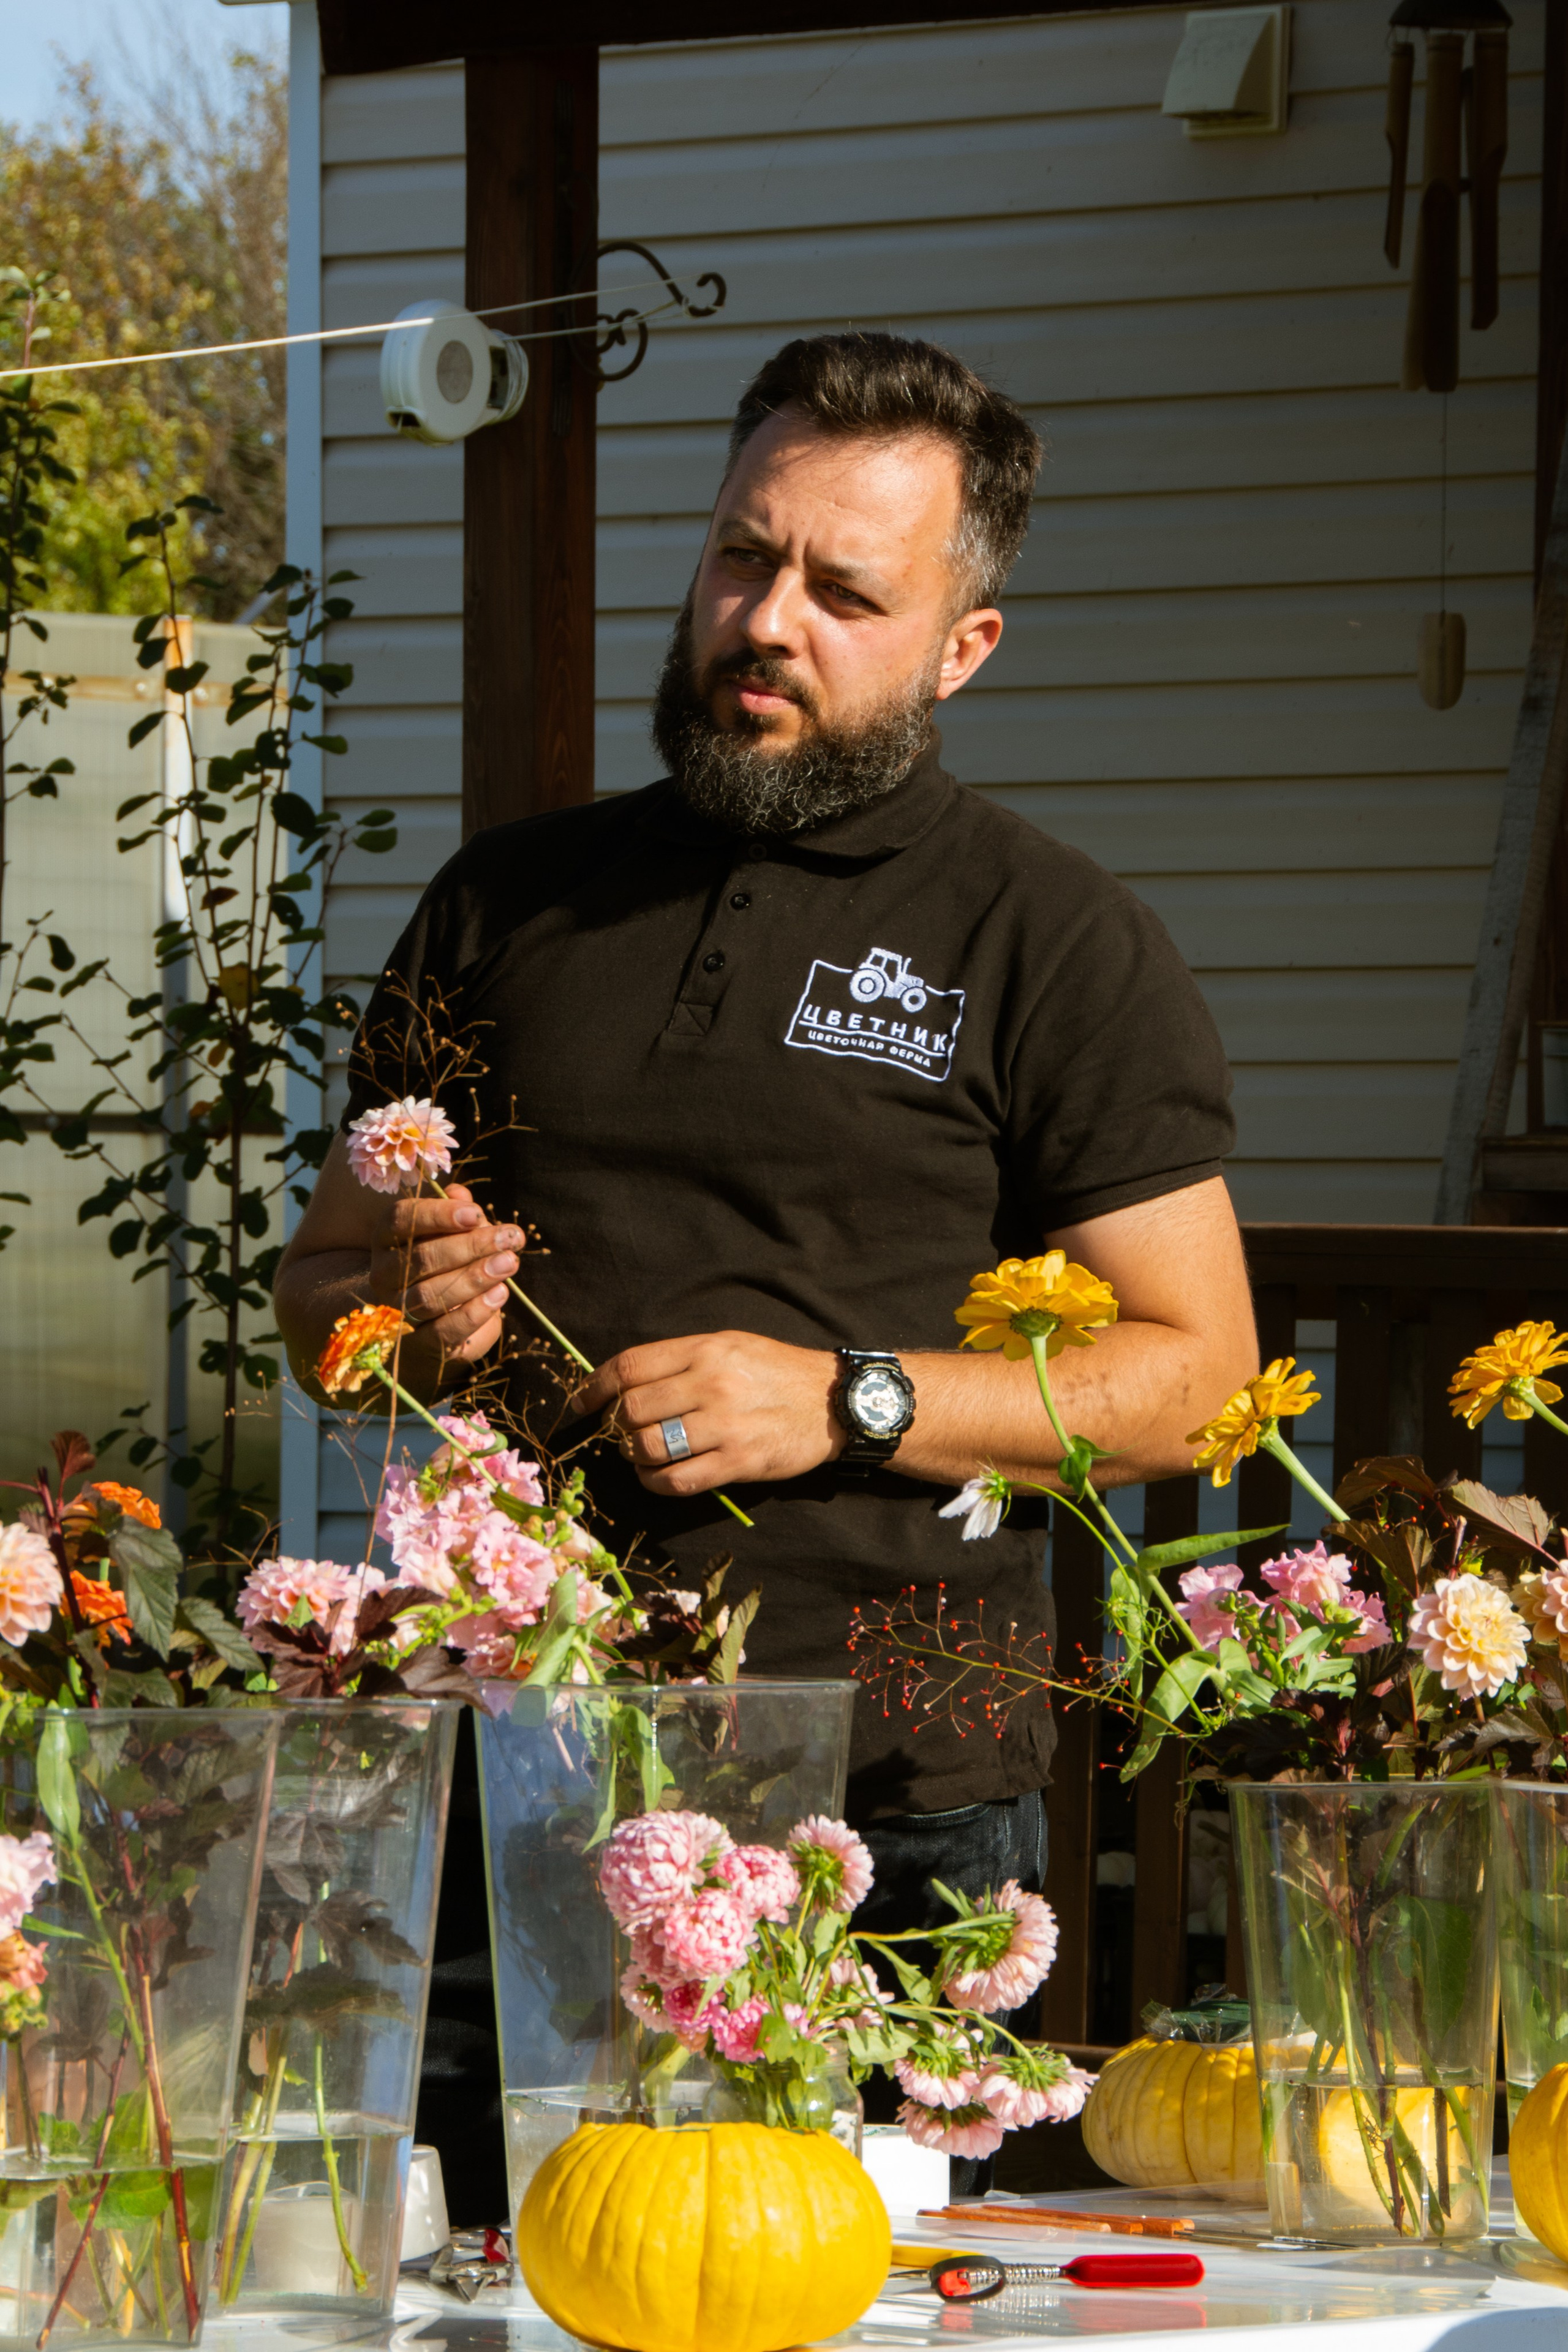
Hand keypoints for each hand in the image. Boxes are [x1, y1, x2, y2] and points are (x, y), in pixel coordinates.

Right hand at [365, 1183, 522, 1389]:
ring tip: (510, 1263)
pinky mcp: (418, 1343)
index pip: (400, 1219)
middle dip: (470, 1246)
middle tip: (509, 1239)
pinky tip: (500, 1294)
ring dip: (475, 1278)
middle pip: (421, 1258)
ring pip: (430, 1296)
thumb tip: (459, 1193)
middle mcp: (383, 1274)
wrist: (435, 1320)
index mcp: (387, 1238)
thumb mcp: (453, 1234)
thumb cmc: (448, 1263)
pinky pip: (442, 1331)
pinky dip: (474, 1312)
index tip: (475, 1213)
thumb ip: (457, 1213)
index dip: (437, 1214)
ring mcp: (396, 1311)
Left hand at [572, 1331, 846, 1496]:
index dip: (594, 1387)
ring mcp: (724, 1426)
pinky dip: (655, 1482)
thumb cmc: (775, 1371)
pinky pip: (677, 1480)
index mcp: (705, 1349)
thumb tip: (624, 1381)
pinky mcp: (738, 1462)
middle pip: (632, 1410)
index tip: (582, 1402)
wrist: (832, 1401)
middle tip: (620, 1431)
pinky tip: (657, 1476)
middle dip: (615, 1426)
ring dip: (633, 1455)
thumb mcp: (730, 1345)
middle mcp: (711, 1384)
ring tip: (640, 1453)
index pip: (629, 1366)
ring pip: (649, 1448)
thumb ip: (681, 1359)